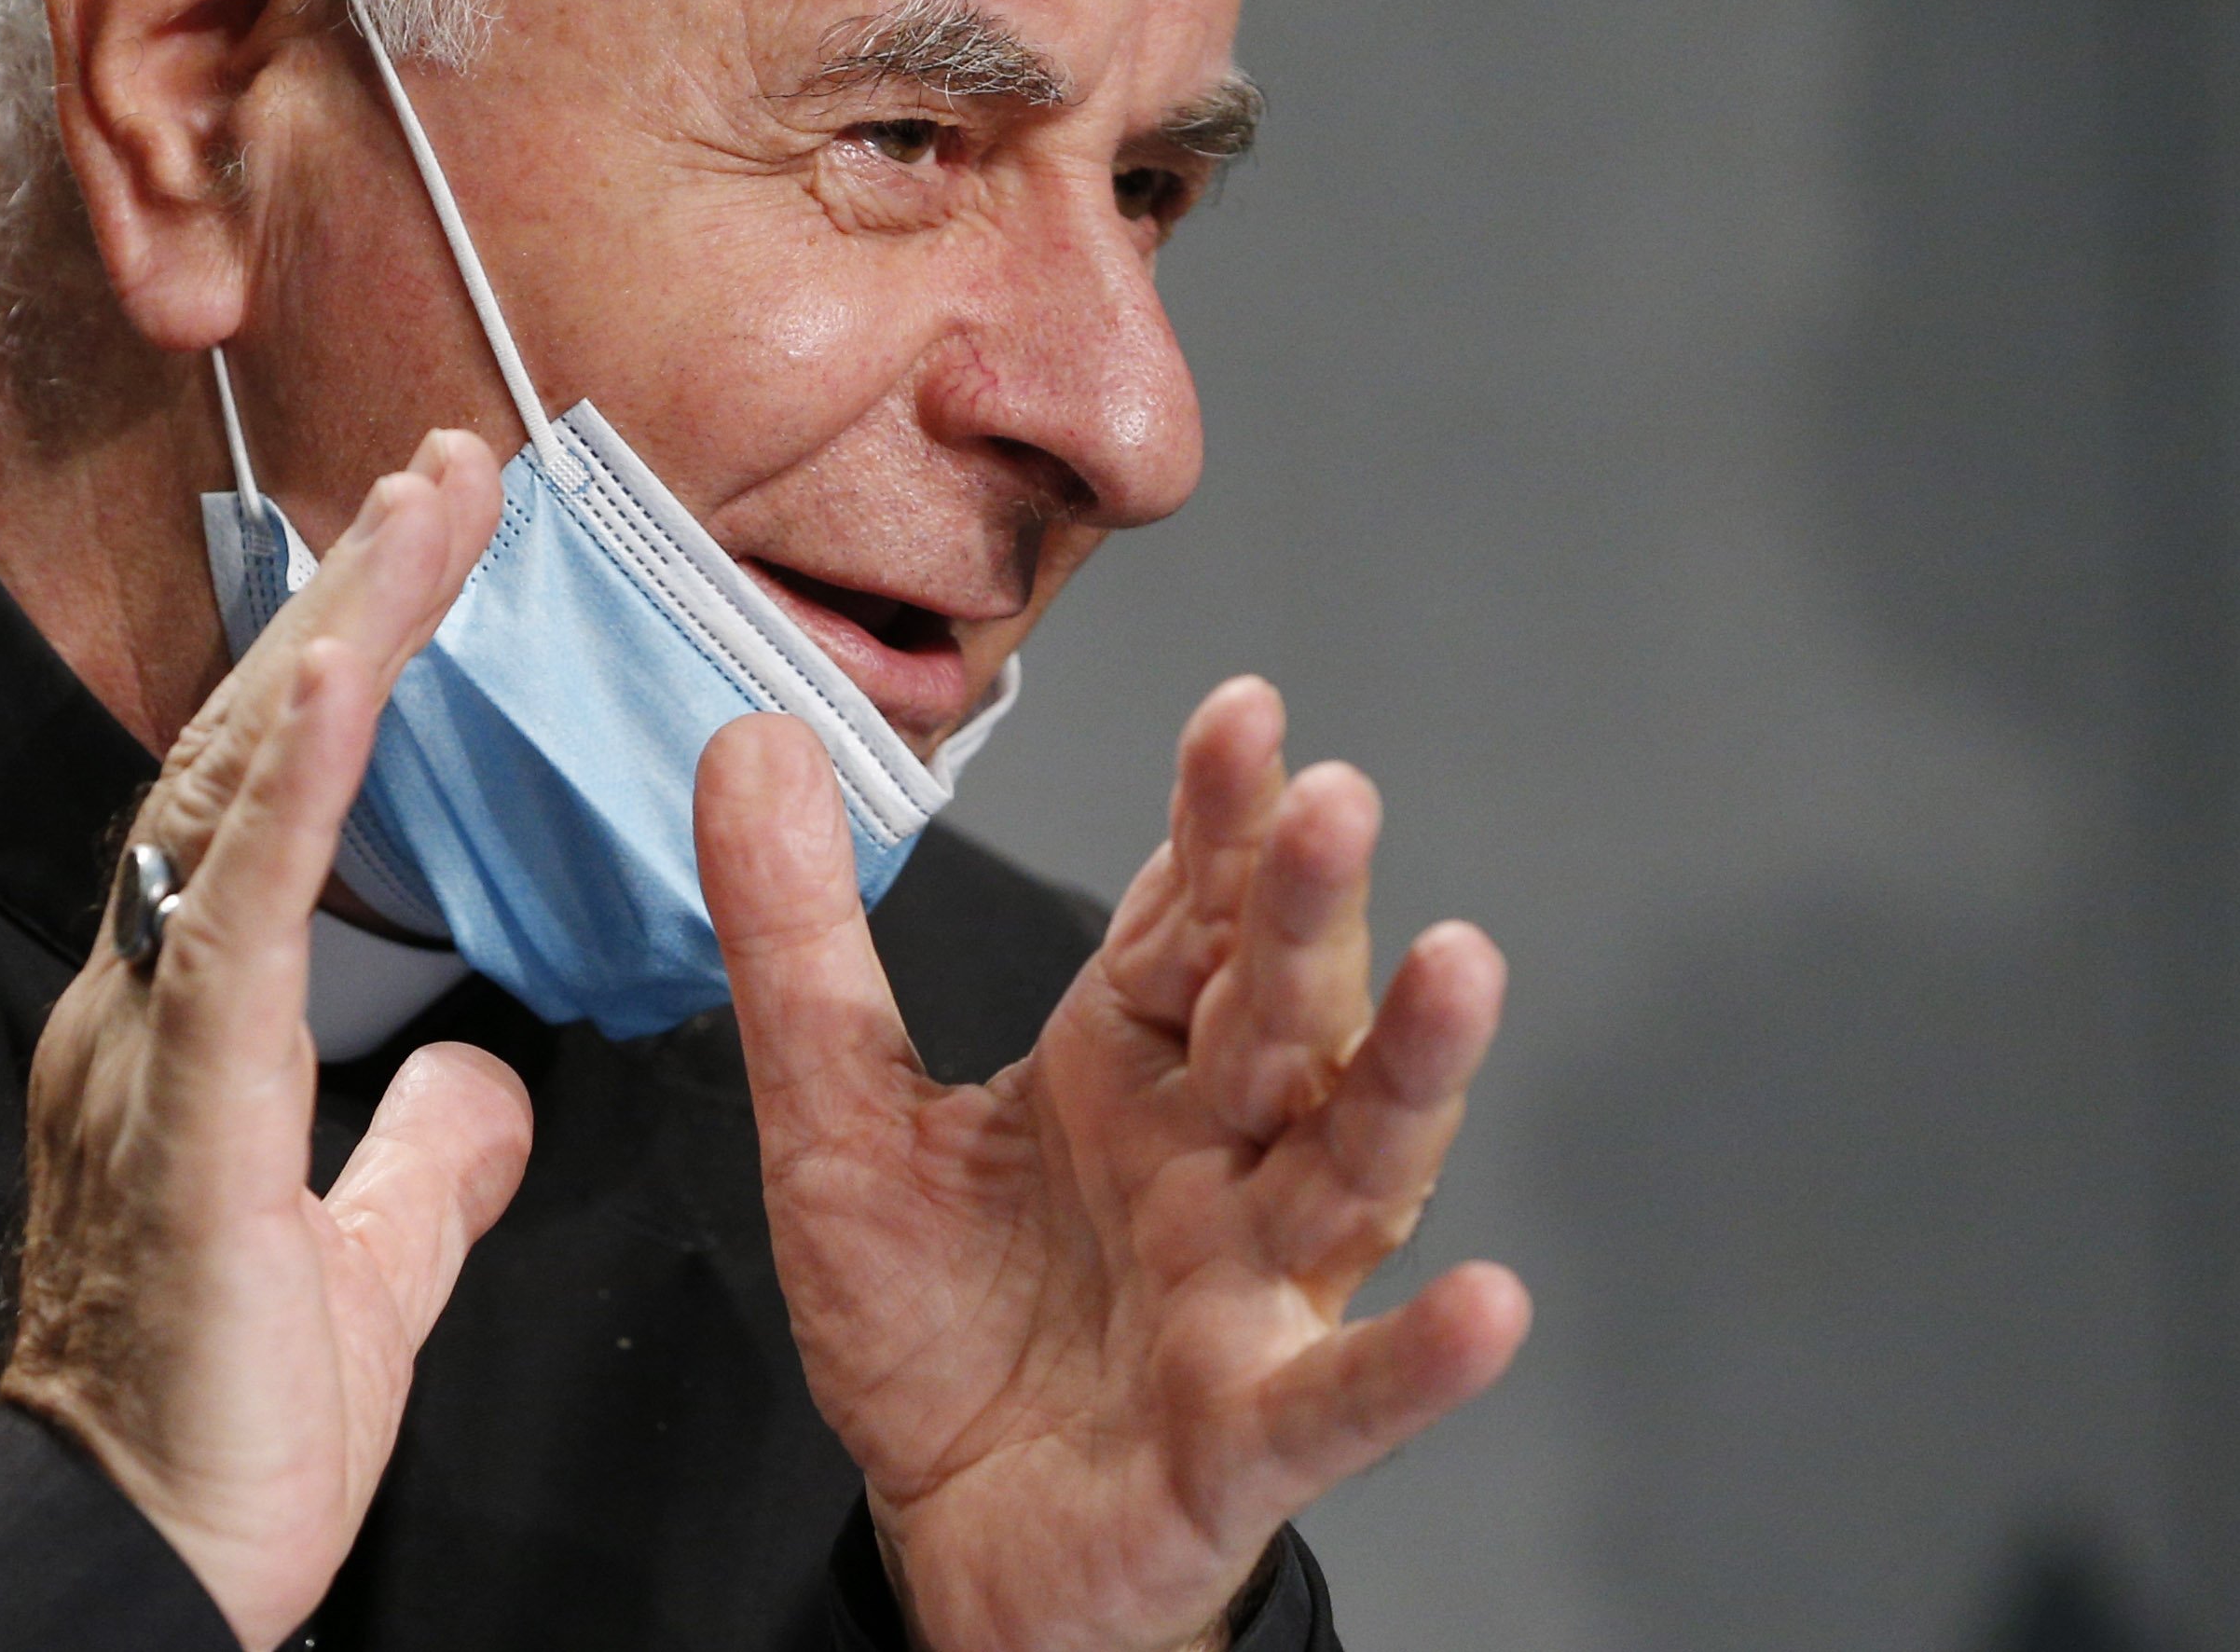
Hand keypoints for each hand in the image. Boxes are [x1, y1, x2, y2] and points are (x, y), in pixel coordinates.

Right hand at [1, 431, 529, 1648]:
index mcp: (186, 1033)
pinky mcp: (182, 1108)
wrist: (135, 1571)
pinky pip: (238, 914)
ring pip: (241, 795)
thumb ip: (420, 1159)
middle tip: (446, 470)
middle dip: (349, 601)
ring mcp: (146, 1044)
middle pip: (252, 756)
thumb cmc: (222, 1437)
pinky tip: (351, 675)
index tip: (422, 563)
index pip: (268, 807)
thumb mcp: (365, 1269)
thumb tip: (482, 1078)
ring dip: (339, 635)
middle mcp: (144, 1005)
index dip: (340, 673)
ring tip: (426, 506)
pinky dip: (295, 784)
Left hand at [694, 679, 1528, 1651]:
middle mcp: (1217, 1155)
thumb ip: (800, 939)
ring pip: (1351, 1167)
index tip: (1241, 713)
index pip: (1188, 915)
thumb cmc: (935, 1323)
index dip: (1219, 817)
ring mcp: (1249, 1290)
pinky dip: (1416, 1359)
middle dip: (1307, 906)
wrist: (955, 1527)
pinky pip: (1343, 1395)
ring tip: (1461, 964)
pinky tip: (1486, 1306)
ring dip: (1410, 1070)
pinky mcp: (1249, 1432)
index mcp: (1129, 1064)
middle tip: (1333, 798)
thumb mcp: (834, 1115)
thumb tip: (753, 740)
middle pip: (1278, 1011)